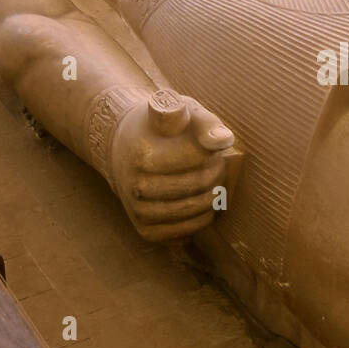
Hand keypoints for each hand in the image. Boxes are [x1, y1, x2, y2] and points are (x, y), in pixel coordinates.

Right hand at [109, 89, 235, 240]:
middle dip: (216, 173)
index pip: (197, 157)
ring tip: (210, 182)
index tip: (211, 146)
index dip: (212, 151)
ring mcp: (138, 210)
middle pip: (198, 185)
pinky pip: (184, 234)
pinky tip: (200, 203)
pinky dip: (200, 219)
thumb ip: (204, 122)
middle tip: (216, 164)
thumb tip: (224, 140)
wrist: (124, 149)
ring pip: (194, 211)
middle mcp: (135, 186)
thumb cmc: (161, 129)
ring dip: (212, 197)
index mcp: (143, 154)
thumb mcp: (181, 112)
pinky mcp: (145, 230)